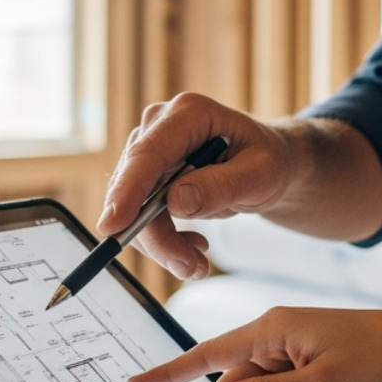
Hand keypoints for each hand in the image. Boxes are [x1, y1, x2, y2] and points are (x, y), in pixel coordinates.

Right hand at [98, 93, 296, 279]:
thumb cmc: (268, 161)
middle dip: (157, 236)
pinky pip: (139, 216)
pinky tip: (194, 244)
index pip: (147, 154)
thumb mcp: (261, 175)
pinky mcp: (146, 175)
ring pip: (132, 208)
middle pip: (135, 188)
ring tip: (198, 262)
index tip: (113, 227)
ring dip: (162, 244)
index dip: (127, 191)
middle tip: (191, 267)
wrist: (268, 164)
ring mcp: (150, 151)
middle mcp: (160, 126)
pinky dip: (164, 240)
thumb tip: (176, 204)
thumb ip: (222, 186)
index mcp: (189, 114)